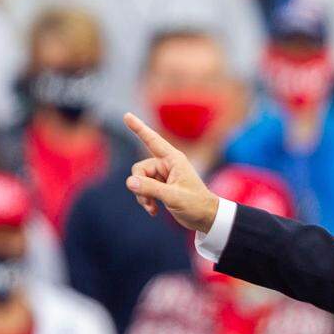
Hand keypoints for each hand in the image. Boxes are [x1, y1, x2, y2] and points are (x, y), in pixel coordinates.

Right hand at [122, 113, 219, 232]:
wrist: (207, 218)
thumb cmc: (196, 205)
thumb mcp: (173, 197)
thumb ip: (150, 188)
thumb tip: (129, 181)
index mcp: (174, 159)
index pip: (152, 140)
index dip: (138, 128)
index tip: (126, 115)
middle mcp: (167, 164)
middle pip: (139, 169)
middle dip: (140, 185)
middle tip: (148, 201)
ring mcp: (163, 175)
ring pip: (140, 180)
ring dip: (142, 196)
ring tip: (153, 208)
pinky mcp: (161, 186)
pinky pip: (144, 189)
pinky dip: (146, 200)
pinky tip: (153, 211)